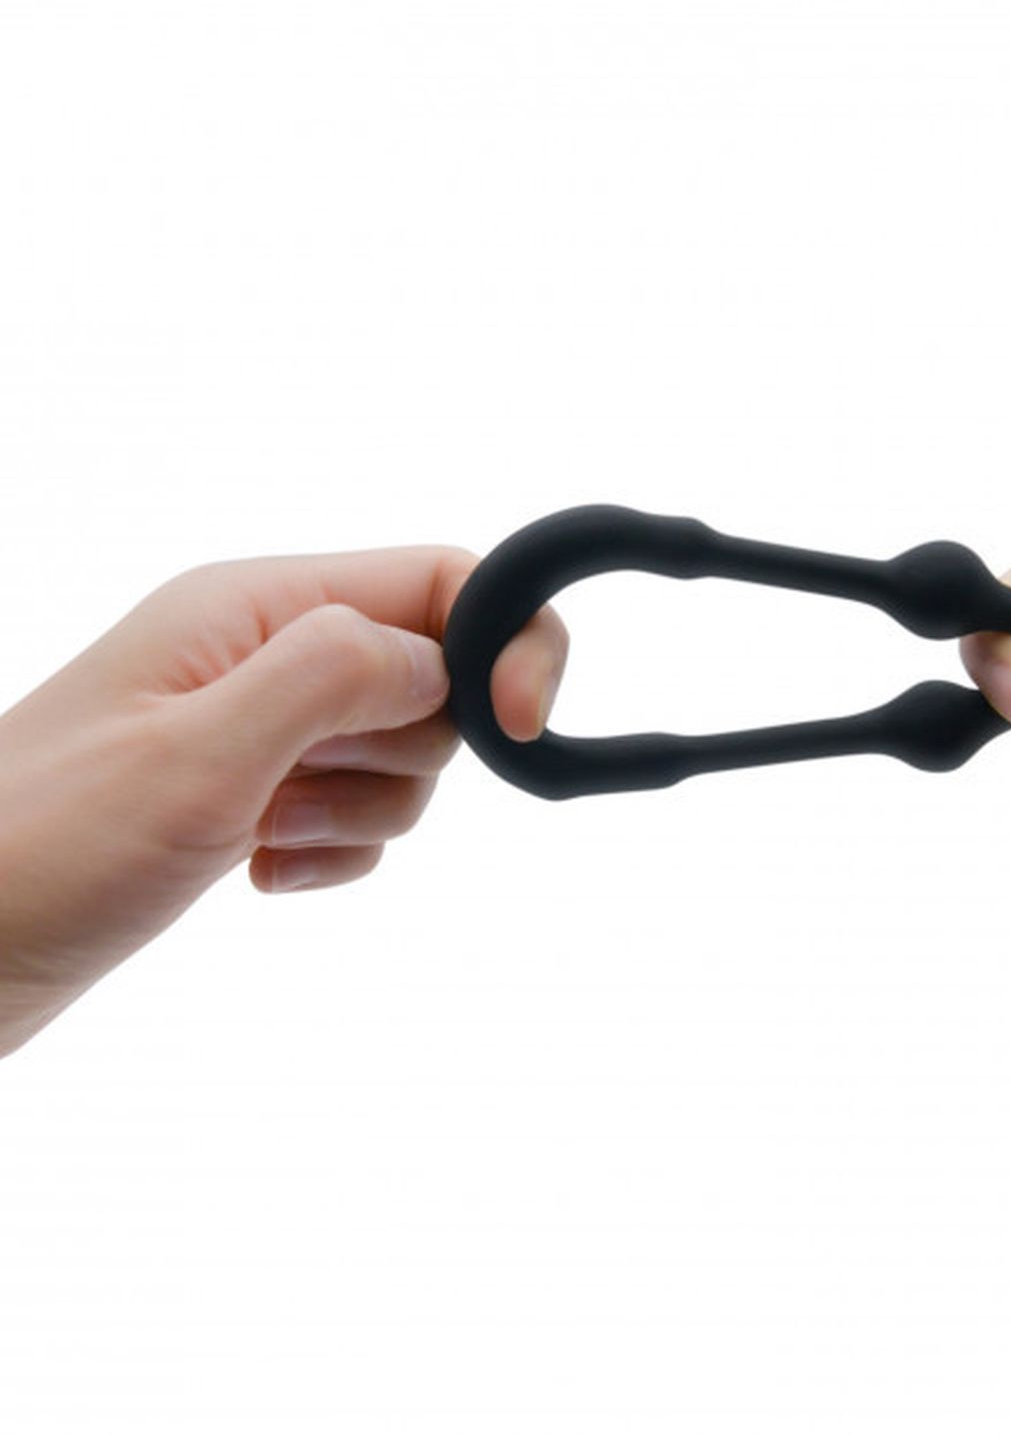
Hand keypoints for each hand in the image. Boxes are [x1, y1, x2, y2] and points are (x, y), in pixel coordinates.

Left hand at [0, 546, 566, 1056]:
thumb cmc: (34, 849)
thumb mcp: (198, 756)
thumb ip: (334, 677)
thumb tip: (450, 654)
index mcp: (255, 606)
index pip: (441, 579)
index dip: (507, 639)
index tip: (523, 726)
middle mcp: (265, 651)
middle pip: (435, 676)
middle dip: (406, 752)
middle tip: (299, 792)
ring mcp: (260, 725)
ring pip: (404, 755)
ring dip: (358, 814)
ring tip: (256, 836)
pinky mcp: (255, 795)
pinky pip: (362, 817)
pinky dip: (333, 853)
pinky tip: (255, 870)